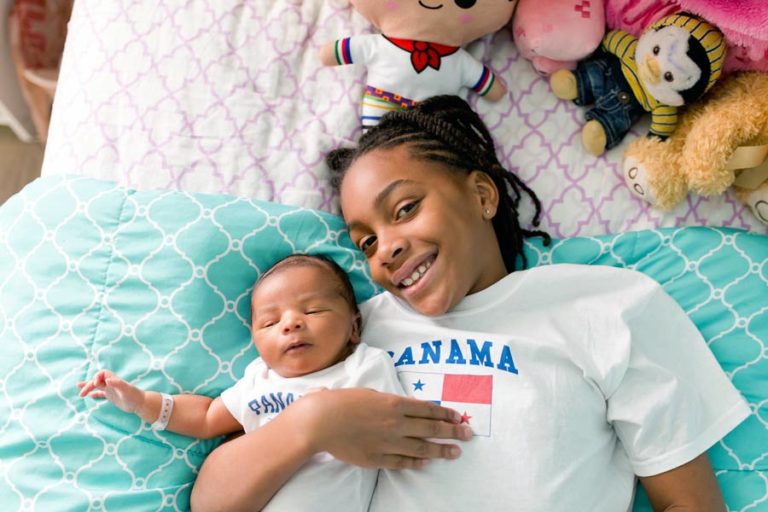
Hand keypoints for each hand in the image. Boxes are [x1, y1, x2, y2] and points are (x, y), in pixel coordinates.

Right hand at [77, 370, 144, 412]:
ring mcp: (111, 390)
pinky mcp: (112, 396)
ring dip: (88, 387)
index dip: (96, 377)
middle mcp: (111, 383)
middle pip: (97, 380)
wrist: (140, 403)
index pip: (102, 373)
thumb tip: (107, 380)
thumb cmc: (134, 396)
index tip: (95, 384)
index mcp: (114, 380)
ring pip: (97, 386)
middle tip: (81, 393)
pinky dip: (95, 394)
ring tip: (79, 389)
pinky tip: (90, 396)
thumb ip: (117, 383)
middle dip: (88, 385)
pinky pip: (101, 393)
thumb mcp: (125, 390)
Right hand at [294, 388, 471, 469]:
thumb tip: (409, 408)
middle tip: (468, 434)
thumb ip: (392, 402)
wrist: (321, 421)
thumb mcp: (371, 394)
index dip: (446, 413)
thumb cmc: (343, 402)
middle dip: (453, 431)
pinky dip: (417, 462)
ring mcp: (388, 442)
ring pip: (422, 448)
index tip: (459, 416)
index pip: (428, 408)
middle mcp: (396, 423)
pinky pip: (403, 461)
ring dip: (441, 450)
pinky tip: (428, 461)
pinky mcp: (378, 458)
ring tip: (455, 452)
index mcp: (394, 403)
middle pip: (431, 427)